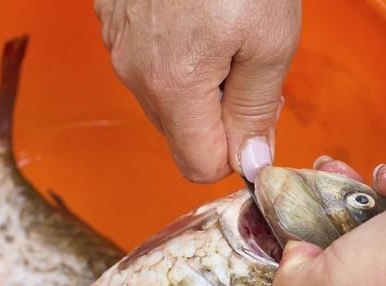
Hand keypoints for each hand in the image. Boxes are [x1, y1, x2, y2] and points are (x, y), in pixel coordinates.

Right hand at [94, 0, 300, 182]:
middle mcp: (135, 74)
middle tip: (247, 67)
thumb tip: (250, 162)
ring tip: (222, 33)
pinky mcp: (115, 20)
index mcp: (173, 86)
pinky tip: (195, 17)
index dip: (235, 154)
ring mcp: (119, 44)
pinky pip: (149, 64)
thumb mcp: (270, 38)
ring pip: (166, 100)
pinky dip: (177, 56)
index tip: (256, 121)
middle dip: (219, 116)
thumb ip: (256, 110)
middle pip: (182, 134)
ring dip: (199, 85)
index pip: (200, 166)